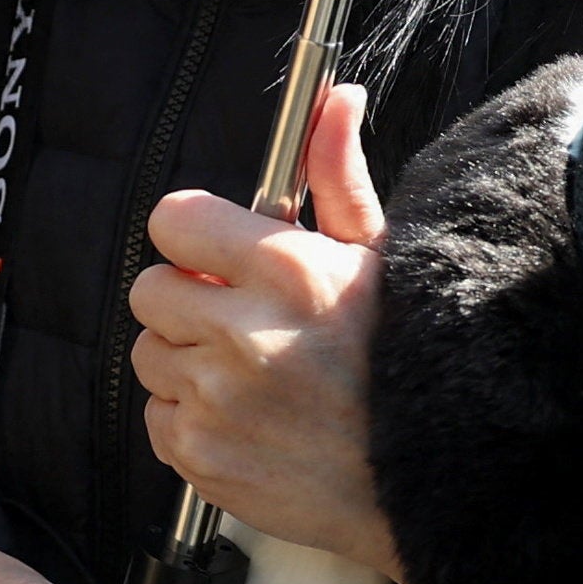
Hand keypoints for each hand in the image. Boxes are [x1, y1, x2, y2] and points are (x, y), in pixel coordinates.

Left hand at [131, 83, 397, 582]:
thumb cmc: (411, 365)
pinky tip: (247, 420)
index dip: (195, 236)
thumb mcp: (384, 260)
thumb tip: (333, 97)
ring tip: (251, 375)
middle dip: (187, 299)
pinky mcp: (201, 458)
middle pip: (150, 289)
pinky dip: (189, 420)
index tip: (219, 256)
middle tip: (240, 320)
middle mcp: (244, 334)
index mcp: (288, 271)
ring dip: (186, 360)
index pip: (173, 220)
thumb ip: (338, 177)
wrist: (433, 486)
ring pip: (149, 354)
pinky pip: (156, 420)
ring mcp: (215, 402)